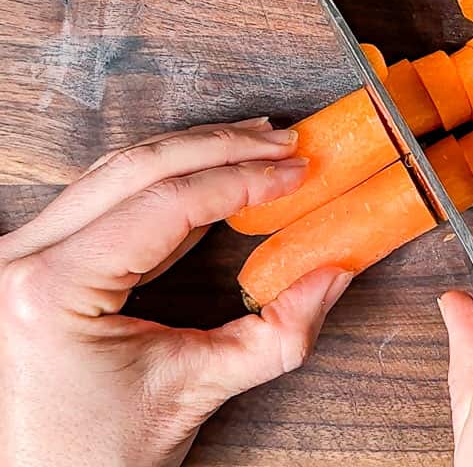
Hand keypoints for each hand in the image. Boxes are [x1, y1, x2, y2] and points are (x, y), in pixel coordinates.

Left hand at [0, 119, 352, 466]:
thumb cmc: (96, 455)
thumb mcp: (197, 391)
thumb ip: (279, 333)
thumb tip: (335, 271)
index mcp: (51, 289)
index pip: (166, 205)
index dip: (241, 179)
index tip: (295, 172)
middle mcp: (21, 260)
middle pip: (137, 168)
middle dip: (221, 147)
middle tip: (285, 142)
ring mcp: (19, 255)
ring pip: (118, 171)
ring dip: (194, 152)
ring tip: (258, 145)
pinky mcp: (34, 259)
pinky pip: (106, 196)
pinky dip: (166, 179)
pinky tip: (212, 172)